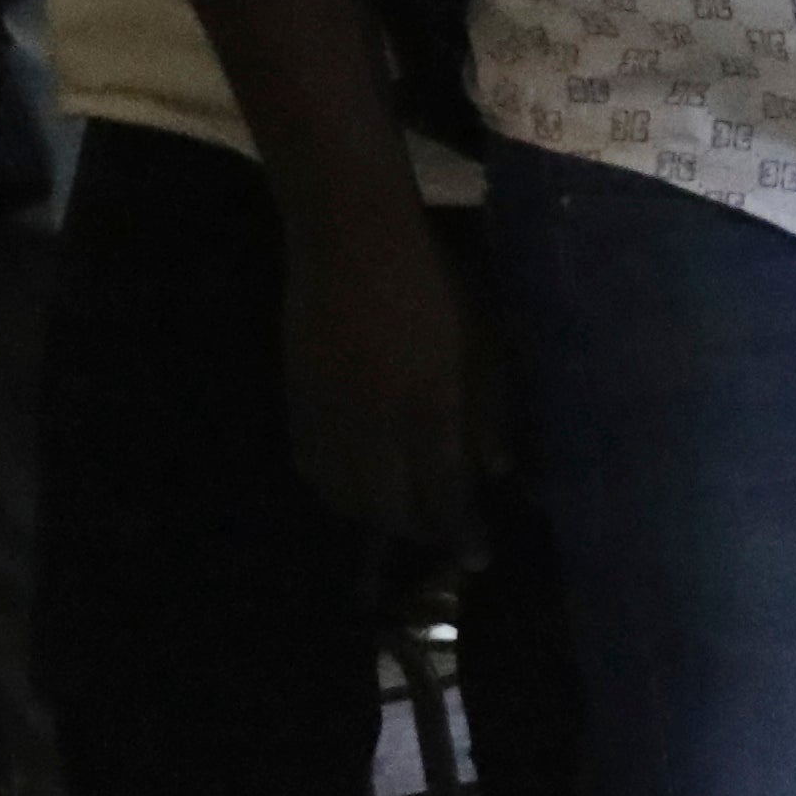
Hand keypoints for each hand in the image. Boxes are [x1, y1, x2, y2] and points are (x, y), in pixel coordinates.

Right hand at [281, 216, 495, 570]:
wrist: (350, 238)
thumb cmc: (434, 282)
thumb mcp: (484, 343)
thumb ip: (490, 410)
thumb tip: (499, 471)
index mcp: (428, 406)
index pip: (446, 491)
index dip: (463, 531)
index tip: (481, 557)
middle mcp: (374, 421)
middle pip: (388, 506)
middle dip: (418, 531)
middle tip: (442, 536)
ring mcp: (328, 412)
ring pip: (343, 492)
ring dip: (374, 515)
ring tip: (402, 516)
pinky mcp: (296, 397)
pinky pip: (311, 463)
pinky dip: (336, 486)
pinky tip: (355, 484)